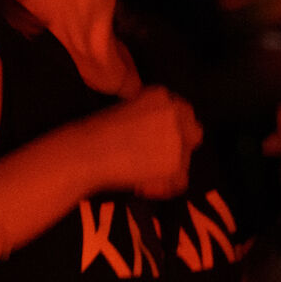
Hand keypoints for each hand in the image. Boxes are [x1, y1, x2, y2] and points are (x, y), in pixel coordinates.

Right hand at [82, 86, 202, 198]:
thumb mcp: (126, 111)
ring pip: (186, 156)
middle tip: (159, 157)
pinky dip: (165, 187)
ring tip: (144, 174)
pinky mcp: (176, 164)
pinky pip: (180, 180)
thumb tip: (157, 137)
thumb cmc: (95, 131)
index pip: (180, 110)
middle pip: (193, 130)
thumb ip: (148, 117)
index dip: (171, 127)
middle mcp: (176, 113)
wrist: (88, 151)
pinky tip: (144, 186)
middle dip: (180, 143)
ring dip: (170, 166)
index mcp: (161, 94)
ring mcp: (179, 138)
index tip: (158, 139)